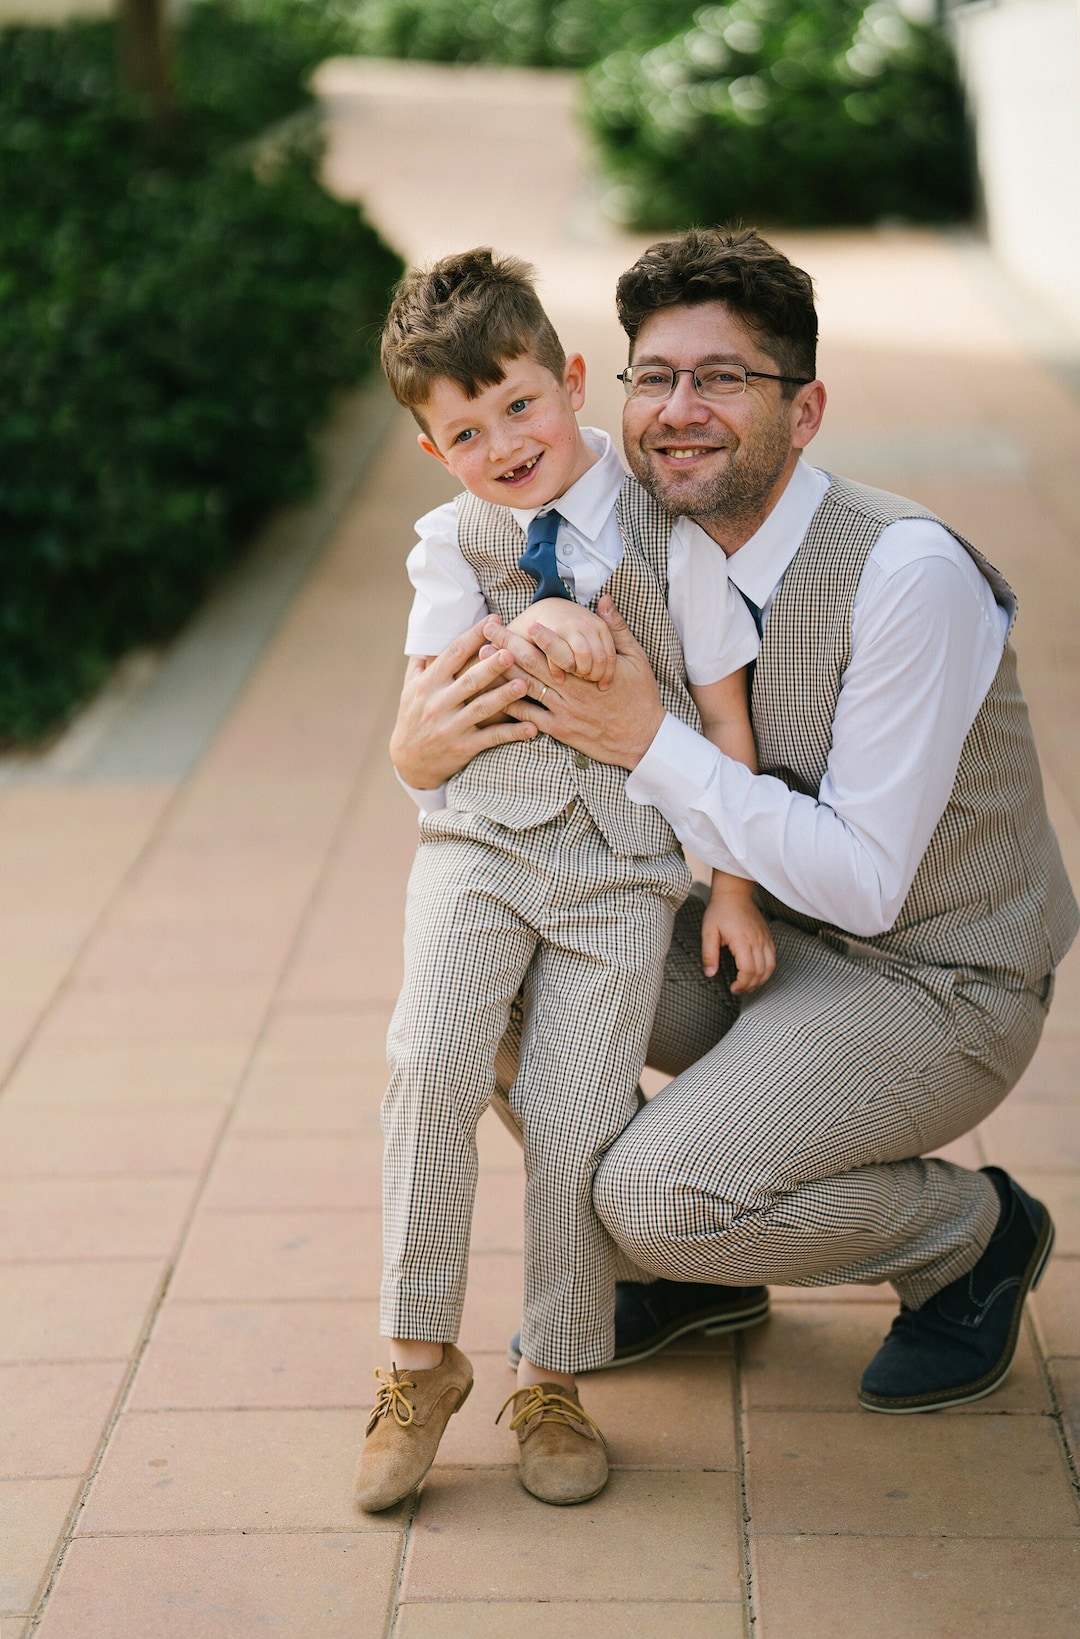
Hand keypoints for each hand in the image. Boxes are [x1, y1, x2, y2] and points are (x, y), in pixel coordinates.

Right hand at [389, 620, 537, 788]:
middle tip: (512, 651)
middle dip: (491, 666)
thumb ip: (422, 662)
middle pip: (469, 681)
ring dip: (503, 697)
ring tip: (523, 684)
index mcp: (428, 684)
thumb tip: (429, 632)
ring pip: (481, 709)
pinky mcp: (463, 748)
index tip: (494, 621)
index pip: (452, 654)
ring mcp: (451, 727)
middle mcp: (438, 703)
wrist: (408, 762)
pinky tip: (531, 727)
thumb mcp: (409, 688)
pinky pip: (490, 738)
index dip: (473, 636)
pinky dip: (511, 733)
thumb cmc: (413, 717)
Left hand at [482, 596, 665, 769]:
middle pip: (533, 665)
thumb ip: (616, 629)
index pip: (559, 650)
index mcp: (588, 672)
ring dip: (501, 673)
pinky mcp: (560, 729)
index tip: (524, 620)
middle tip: (488, 629)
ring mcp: (563, 712)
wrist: (643, 738)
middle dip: (508, 645)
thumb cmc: (640, 696)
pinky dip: (510, 706)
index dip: (540, 636)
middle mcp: (571, 691)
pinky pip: (529, 717)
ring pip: (526, 689)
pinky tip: (492, 696)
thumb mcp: (635, 659)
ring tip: (480, 658)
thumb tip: (605, 600)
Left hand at [702, 882, 775, 994]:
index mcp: (742, 940)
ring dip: (761, 980)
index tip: (733, 988)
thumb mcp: (708, 932)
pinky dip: (767, 970)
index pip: (748, 970)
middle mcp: (757, 940)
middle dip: (750, 985)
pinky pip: (773, 958)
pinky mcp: (767, 937)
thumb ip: (709, 954)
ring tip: (748, 985)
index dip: (742, 984)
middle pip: (761, 972)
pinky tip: (757, 973)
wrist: (734, 893)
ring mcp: (764, 938)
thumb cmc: (720, 911)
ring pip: (770, 967)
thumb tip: (709, 973)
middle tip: (738, 989)